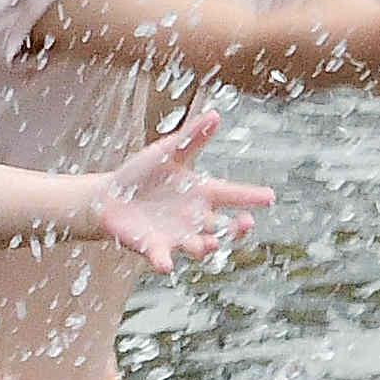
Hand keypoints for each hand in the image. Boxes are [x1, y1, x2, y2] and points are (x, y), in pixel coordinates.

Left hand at [95, 109, 267, 272]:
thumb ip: (192, 137)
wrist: (110, 198)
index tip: (269, 196)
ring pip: (200, 246)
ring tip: (210, 243)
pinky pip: (163, 257)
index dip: (251, 197)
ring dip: (206, 246)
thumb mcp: (168, 152)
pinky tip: (166, 264)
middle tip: (244, 223)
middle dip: (237, 229)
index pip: (232, 195)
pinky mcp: (154, 247)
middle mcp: (195, 218)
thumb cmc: (143, 174)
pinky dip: (164, 262)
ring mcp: (177, 236)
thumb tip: (216, 114)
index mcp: (202, 193)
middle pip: (225, 228)